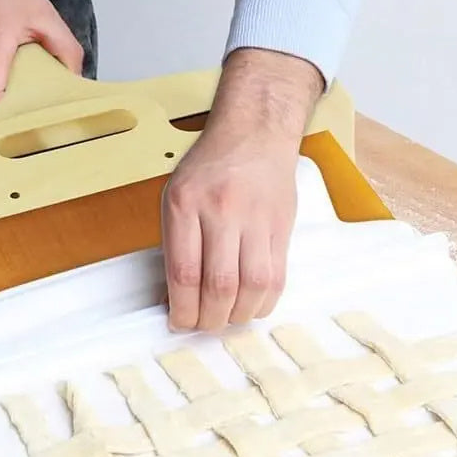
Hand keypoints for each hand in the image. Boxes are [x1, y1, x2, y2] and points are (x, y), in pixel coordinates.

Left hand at [162, 49, 323, 332]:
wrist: (257, 131)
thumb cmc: (212, 167)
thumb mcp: (177, 195)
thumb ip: (176, 244)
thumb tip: (176, 298)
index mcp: (185, 203)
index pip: (184, 273)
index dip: (182, 309)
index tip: (179, 322)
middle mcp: (221, 210)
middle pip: (219, 286)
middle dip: (209, 319)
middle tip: (203, 325)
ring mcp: (255, 218)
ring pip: (251, 287)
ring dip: (238, 315)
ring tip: (227, 318)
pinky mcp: (281, 227)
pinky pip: (276, 278)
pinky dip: (262, 303)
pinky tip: (251, 306)